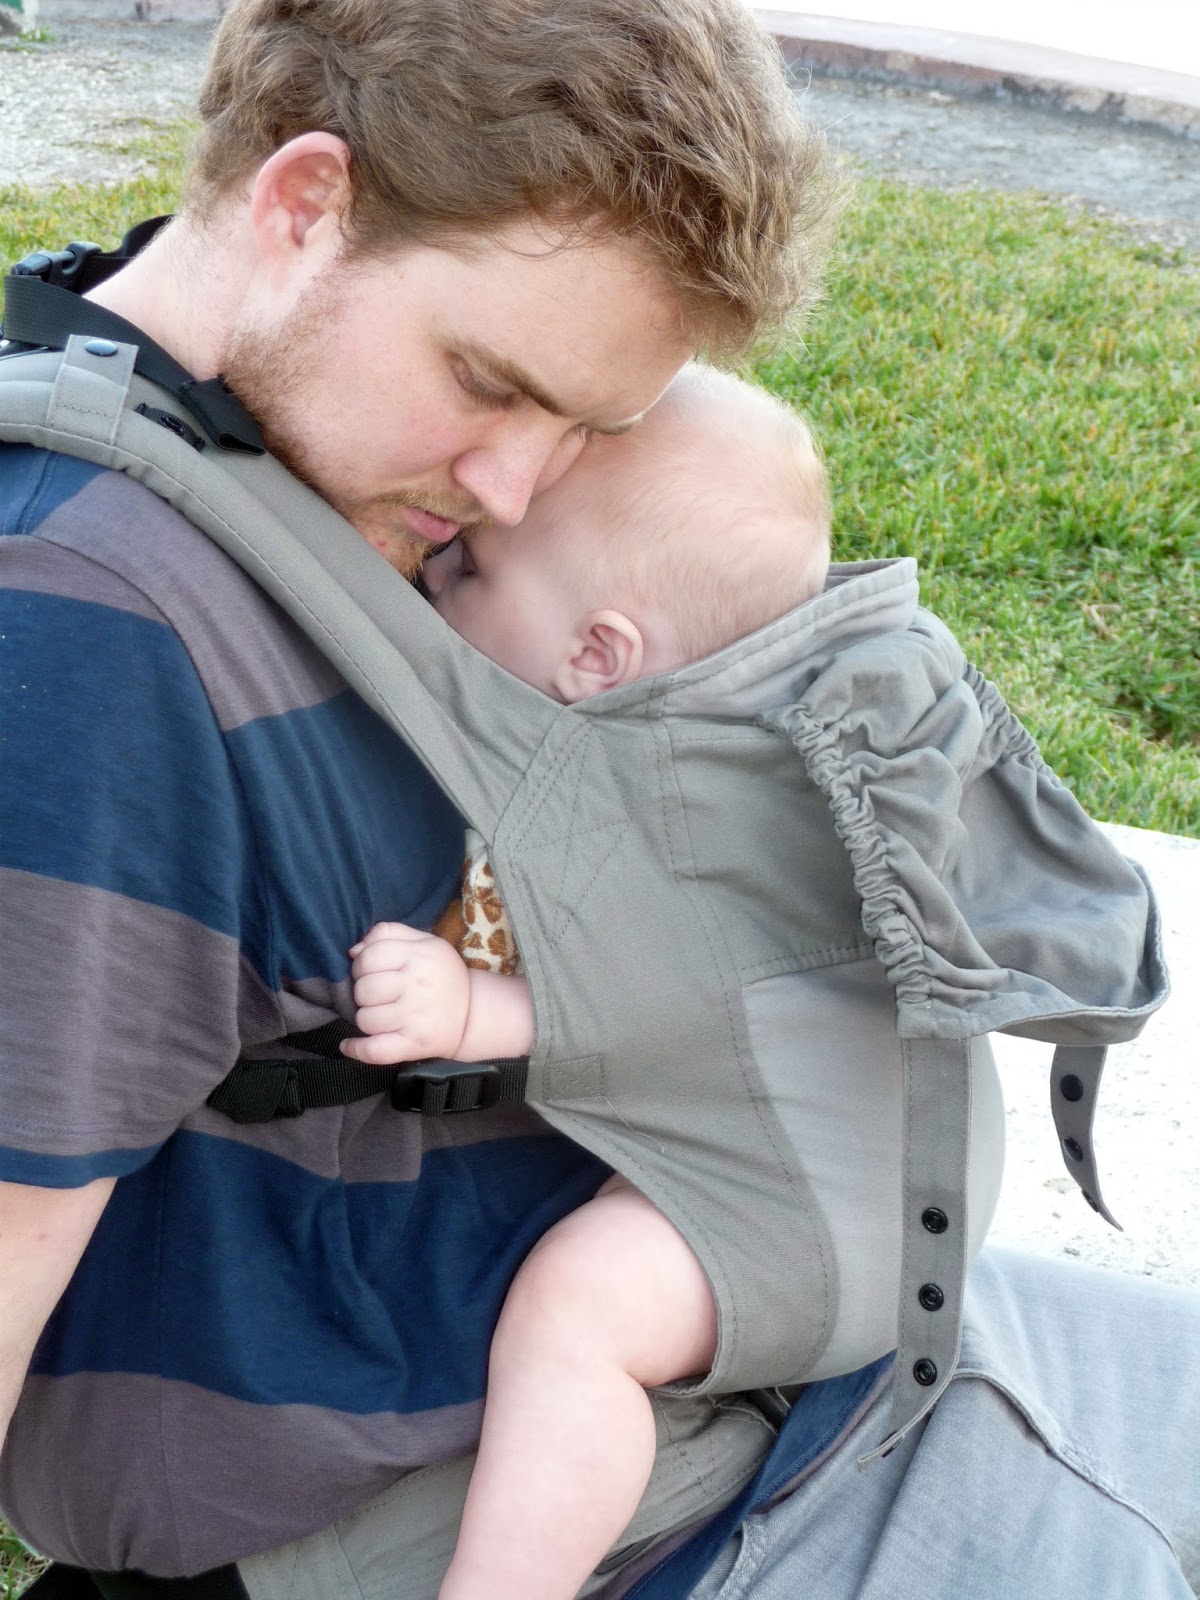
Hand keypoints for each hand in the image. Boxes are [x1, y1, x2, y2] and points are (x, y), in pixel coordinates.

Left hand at [341, 922, 471, 1062]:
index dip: (361, 965)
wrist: (473, 1012)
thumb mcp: (424, 942)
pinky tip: (348, 1045)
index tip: (370, 972)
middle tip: (377, 995)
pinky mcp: (414, 1044)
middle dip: (363, 992)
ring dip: (366, 1018)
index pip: (369, 957)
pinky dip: (356, 1049)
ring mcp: (415, 1017)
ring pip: (365, 1019)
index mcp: (419, 956)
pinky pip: (373, 1050)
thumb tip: (353, 951)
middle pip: (364, 989)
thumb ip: (388, 933)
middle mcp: (417, 985)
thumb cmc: (441, 974)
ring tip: (379, 1015)